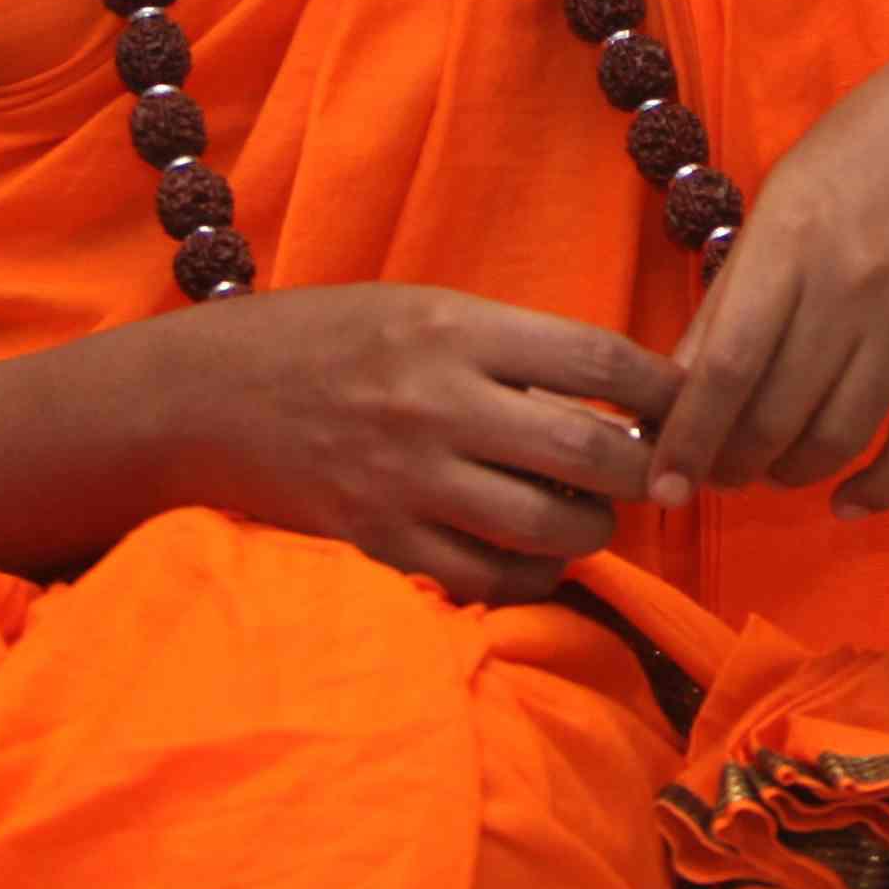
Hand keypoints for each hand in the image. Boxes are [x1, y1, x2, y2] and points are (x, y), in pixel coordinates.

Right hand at [140, 284, 676, 607]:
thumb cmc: (323, 341)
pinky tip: (533, 556)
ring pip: (549, 527)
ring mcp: (407, 481)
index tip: (687, 403)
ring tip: (590, 514)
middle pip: (589, 451)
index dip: (664, 388)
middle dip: (642, 471)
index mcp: (453, 329)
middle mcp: (437, 404)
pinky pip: (487, 580)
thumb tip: (612, 392)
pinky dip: (530, 576)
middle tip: (653, 474)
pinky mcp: (379, 543)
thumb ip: (506, 346)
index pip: (597, 357)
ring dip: (591, 528)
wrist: (200, 401)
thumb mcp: (418, 308)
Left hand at [652, 32, 888, 518]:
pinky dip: (881, 489)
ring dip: (793, 474)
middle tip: (716, 472)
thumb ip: (735, 288)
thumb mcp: (785, 193)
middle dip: (731, 464)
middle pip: (774, 416)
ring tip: (773, 471)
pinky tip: (848, 500)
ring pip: (839, 439)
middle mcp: (850, 289)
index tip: (658, 481)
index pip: (725, 368)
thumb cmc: (876, 137)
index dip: (686, 438)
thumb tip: (682, 379)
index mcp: (792, 243)